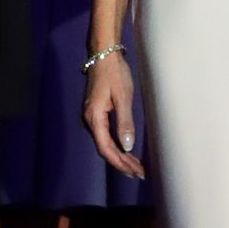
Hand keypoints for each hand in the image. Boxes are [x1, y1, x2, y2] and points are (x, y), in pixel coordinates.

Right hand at [82, 51, 144, 178]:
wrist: (104, 54)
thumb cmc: (114, 73)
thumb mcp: (123, 97)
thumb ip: (124, 122)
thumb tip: (127, 147)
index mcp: (94, 117)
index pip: (106, 148)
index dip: (120, 162)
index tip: (135, 172)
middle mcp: (89, 120)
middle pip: (104, 148)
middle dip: (122, 162)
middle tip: (139, 173)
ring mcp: (92, 116)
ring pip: (105, 143)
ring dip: (120, 155)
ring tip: (135, 166)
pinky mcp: (96, 113)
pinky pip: (105, 135)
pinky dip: (117, 145)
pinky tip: (126, 150)